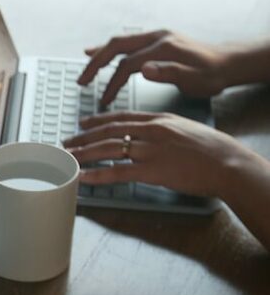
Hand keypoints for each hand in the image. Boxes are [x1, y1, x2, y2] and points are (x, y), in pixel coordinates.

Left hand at [62, 111, 250, 197]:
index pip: (120, 117)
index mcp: (158, 120)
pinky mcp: (152, 170)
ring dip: (85, 154)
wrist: (227, 163)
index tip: (83, 123)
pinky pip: (118, 172)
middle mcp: (151, 131)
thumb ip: (161, 129)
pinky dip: (98, 174)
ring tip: (69, 158)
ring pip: (109, 149)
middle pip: (109, 132)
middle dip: (84, 137)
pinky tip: (84, 176)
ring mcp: (150, 150)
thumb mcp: (183, 128)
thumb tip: (146, 133)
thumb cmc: (210, 149)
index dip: (98, 120)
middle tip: (67, 142)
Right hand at [77, 30, 230, 105]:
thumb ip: (170, 73)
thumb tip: (144, 69)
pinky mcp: (156, 41)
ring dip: (100, 55)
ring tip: (85, 68)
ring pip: (120, 43)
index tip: (104, 100)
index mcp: (164, 48)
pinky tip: (97, 52)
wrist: (228, 63)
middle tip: (82, 81)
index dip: (113, 83)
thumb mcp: (195, 80)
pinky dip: (110, 50)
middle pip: (117, 47)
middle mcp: (157, 38)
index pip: (128, 65)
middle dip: (96, 64)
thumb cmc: (212, 76)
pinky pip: (127, 43)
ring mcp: (156, 37)